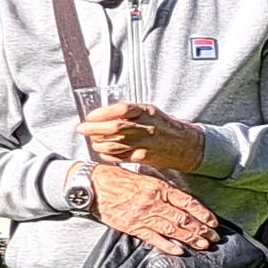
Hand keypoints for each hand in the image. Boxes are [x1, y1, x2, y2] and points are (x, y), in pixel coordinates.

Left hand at [82, 102, 207, 174]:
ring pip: (114, 144)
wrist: (186, 145)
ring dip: (98, 143)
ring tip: (92, 141)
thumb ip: (129, 112)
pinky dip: (106, 154)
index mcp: (147, 112)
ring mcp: (145, 144)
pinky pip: (119, 157)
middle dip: (94, 129)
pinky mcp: (143, 158)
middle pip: (115, 128)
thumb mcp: (150, 112)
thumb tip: (101, 114)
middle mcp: (146, 127)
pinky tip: (102, 152)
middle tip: (82, 129)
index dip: (102, 113)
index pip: (121, 110)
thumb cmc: (164, 126)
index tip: (90, 116)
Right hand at [89, 161, 225, 254]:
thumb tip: (181, 198)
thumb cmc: (118, 179)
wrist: (93, 186)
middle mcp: (153, 202)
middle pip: (183, 219)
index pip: (187, 202)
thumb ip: (164, 187)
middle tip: (213, 238)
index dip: (203, 213)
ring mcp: (142, 216)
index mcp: (158, 188)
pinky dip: (167, 246)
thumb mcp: (145, 176)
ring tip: (202, 245)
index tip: (213, 222)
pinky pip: (153, 238)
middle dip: (201, 229)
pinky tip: (179, 251)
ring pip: (172, 230)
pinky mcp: (132, 226)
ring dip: (189, 238)